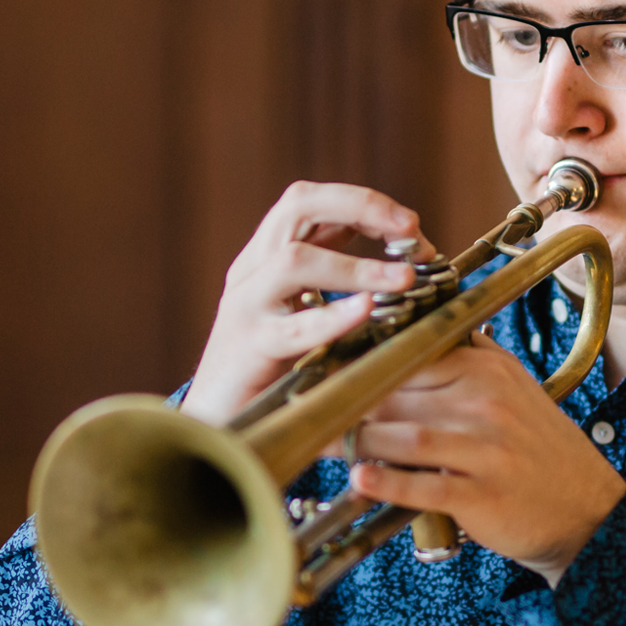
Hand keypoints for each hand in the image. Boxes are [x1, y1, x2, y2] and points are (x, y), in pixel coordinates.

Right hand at [181, 182, 432, 424]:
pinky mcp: (248, 348)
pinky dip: (332, 316)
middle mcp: (252, 271)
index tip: (409, 223)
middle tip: (410, 226)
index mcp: (266, 257)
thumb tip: (404, 262)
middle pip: (298, 206)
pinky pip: (292, 327)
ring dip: (358, 265)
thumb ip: (337, 284)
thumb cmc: (269, 371)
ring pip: (295, 260)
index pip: (312, 202)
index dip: (363, 202)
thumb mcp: (302, 313)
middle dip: (360, 206)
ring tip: (404, 279)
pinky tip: (365, 310)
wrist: (215, 424)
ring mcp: (246, 306)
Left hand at [347, 334, 625, 585]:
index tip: (325, 371)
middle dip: (349, 406)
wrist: (587, 510)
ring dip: (358, 443)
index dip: (362, 366)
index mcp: (486, 369)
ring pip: (403, 436)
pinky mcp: (481, 495)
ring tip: (329, 447)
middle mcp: (485, 402)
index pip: (409, 356)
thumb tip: (409, 334)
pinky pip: (423, 485)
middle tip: (311, 413)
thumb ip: (464, 360)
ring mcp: (485, 449)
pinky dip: (387, 483)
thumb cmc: (538, 450)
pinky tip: (360, 481)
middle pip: (397, 394)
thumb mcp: (511, 388)